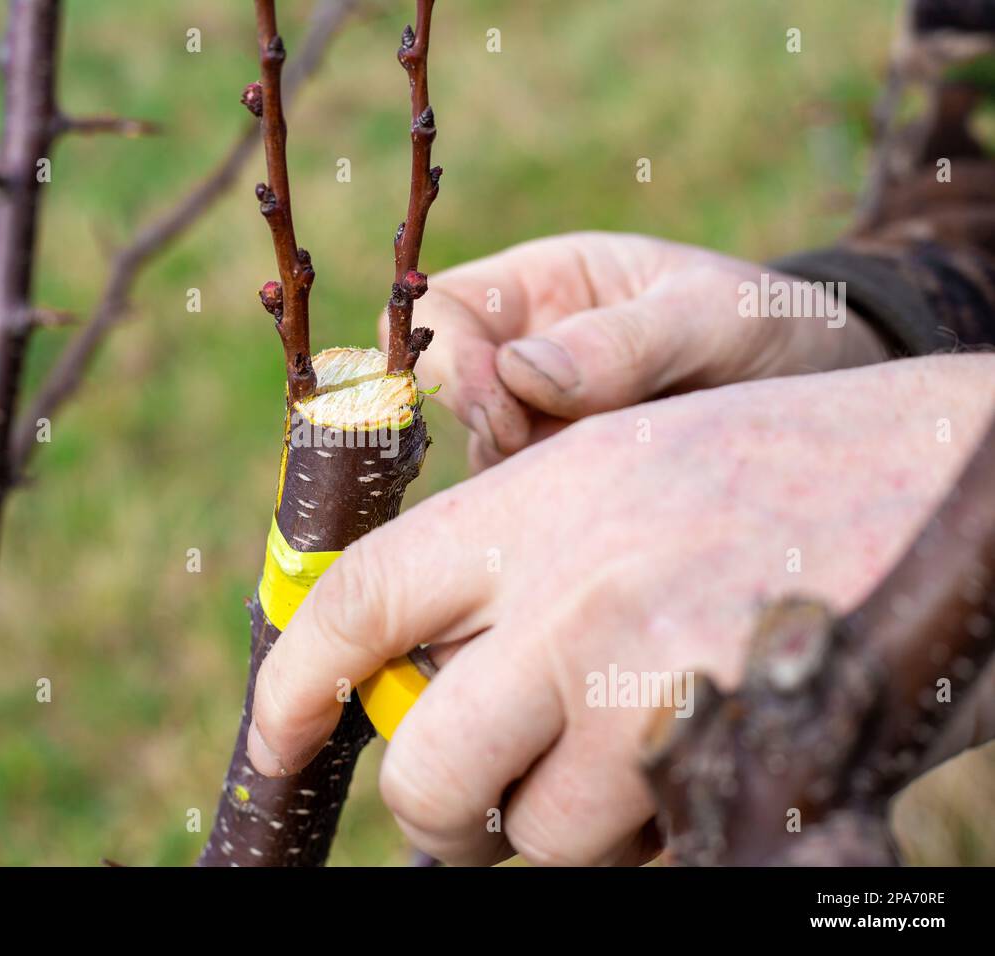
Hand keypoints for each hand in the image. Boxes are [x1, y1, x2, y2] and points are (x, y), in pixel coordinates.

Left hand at [246, 355, 993, 864]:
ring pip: (536, 835)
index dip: (297, 683)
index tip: (276, 736)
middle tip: (474, 800)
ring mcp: (660, 684)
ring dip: (564, 824)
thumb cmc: (781, 473)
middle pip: (429, 762)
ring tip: (636, 746)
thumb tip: (408, 671)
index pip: (360, 601)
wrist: (960, 474)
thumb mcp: (624, 466)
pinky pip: (632, 857)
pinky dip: (643, 837)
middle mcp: (583, 591)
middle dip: (436, 805)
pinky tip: (695, 757)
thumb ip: (513, 561)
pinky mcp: (735, 763)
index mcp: (541, 501)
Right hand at [390, 232, 889, 470]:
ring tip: (633, 479)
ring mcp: (536, 425)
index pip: (442, 311)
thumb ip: (627, 341)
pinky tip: (627, 511)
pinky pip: (528, 510)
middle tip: (574, 463)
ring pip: (488, 464)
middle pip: (451, 400)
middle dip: (499, 437)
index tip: (506, 417)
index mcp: (541, 286)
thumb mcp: (716, 318)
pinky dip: (563, 518)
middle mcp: (521, 355)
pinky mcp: (559, 484)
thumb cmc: (768, 328)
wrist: (822, 395)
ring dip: (540, 483)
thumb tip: (520, 373)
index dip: (452, 365)